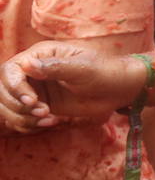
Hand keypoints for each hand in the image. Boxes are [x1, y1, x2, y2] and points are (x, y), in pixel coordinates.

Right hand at [0, 43, 143, 122]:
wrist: (118, 90)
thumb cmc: (104, 72)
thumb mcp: (83, 69)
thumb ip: (56, 67)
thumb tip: (27, 64)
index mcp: (40, 55)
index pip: (10, 70)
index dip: (14, 87)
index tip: (31, 100)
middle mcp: (32, 71)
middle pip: (3, 90)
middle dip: (17, 105)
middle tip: (43, 111)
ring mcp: (34, 89)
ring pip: (8, 106)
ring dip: (23, 117)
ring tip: (49, 120)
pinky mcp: (39, 105)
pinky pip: (20, 118)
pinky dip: (29, 124)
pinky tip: (51, 123)